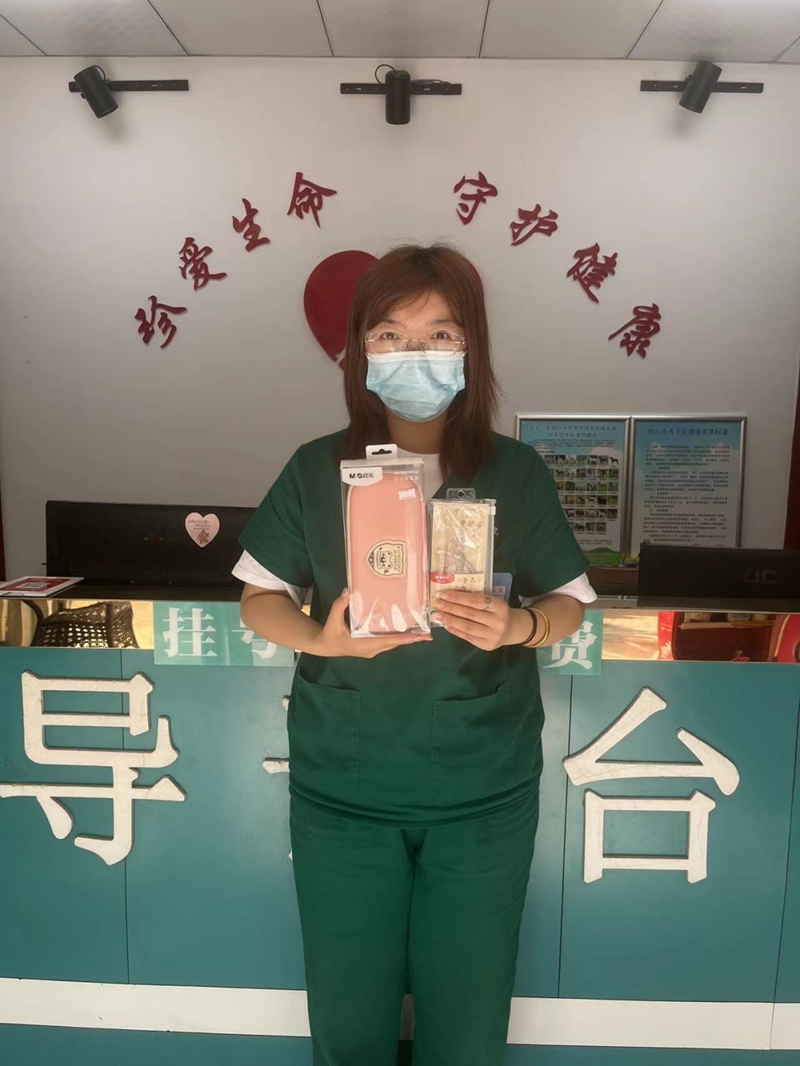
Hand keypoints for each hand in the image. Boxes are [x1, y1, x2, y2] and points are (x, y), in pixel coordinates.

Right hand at [312, 590, 432, 658]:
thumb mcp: (332, 619)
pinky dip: (397, 637)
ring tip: (421, 633)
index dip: (404, 639)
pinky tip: (405, 631)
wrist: (324, 646)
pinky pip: (387, 642)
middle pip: (394, 644)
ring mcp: (372, 650)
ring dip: (405, 639)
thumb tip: (348, 591)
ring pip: (392, 644)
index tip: (419, 637)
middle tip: (427, 635)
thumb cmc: (330, 634)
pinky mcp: (371, 648)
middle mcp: (371, 649)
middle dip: (411, 639)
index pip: (388, 641)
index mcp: (364, 644)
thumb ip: (340, 605)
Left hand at [432, 591, 533, 650]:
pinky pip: (467, 637)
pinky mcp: (487, 645)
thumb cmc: (498, 611)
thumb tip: (450, 596)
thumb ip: (476, 599)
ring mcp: (492, 635)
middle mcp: (498, 621)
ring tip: (438, 614)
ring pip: (467, 627)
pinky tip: (446, 625)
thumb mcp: (493, 601)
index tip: (443, 594)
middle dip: (451, 608)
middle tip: (437, 604)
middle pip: (470, 614)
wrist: (513, 629)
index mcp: (499, 606)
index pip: (475, 601)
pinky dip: (455, 630)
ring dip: (450, 620)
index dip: (458, 597)